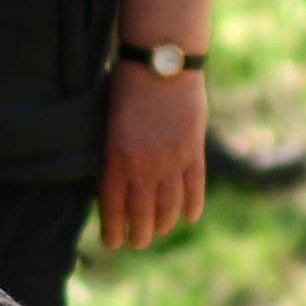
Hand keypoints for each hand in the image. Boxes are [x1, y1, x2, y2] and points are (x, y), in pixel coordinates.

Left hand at [96, 62, 210, 252]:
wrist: (161, 63)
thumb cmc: (127, 86)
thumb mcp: (110, 124)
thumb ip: (114, 155)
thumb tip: (115, 185)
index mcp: (116, 160)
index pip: (113, 207)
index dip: (113, 229)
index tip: (113, 242)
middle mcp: (143, 167)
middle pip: (141, 214)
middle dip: (138, 234)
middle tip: (137, 242)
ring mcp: (171, 161)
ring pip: (169, 207)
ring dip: (163, 225)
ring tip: (158, 232)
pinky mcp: (193, 151)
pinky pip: (195, 188)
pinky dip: (192, 206)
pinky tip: (188, 217)